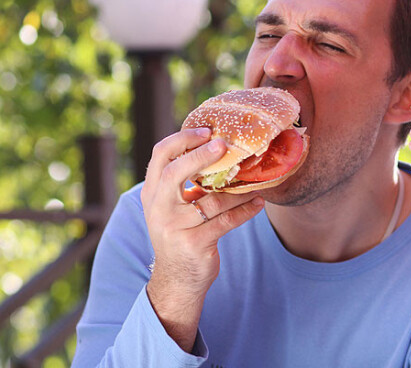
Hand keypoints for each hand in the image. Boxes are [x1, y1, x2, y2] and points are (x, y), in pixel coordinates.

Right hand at [140, 128, 263, 350]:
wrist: (177, 279)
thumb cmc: (180, 234)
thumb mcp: (172, 207)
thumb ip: (184, 183)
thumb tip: (217, 150)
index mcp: (152, 193)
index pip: (160, 155)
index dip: (182, 139)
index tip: (206, 132)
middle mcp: (158, 208)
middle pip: (175, 172)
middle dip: (201, 155)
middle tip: (224, 145)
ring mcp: (174, 227)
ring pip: (210, 200)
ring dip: (237, 189)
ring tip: (255, 179)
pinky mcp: (194, 243)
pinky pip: (225, 221)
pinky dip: (245, 210)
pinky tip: (258, 203)